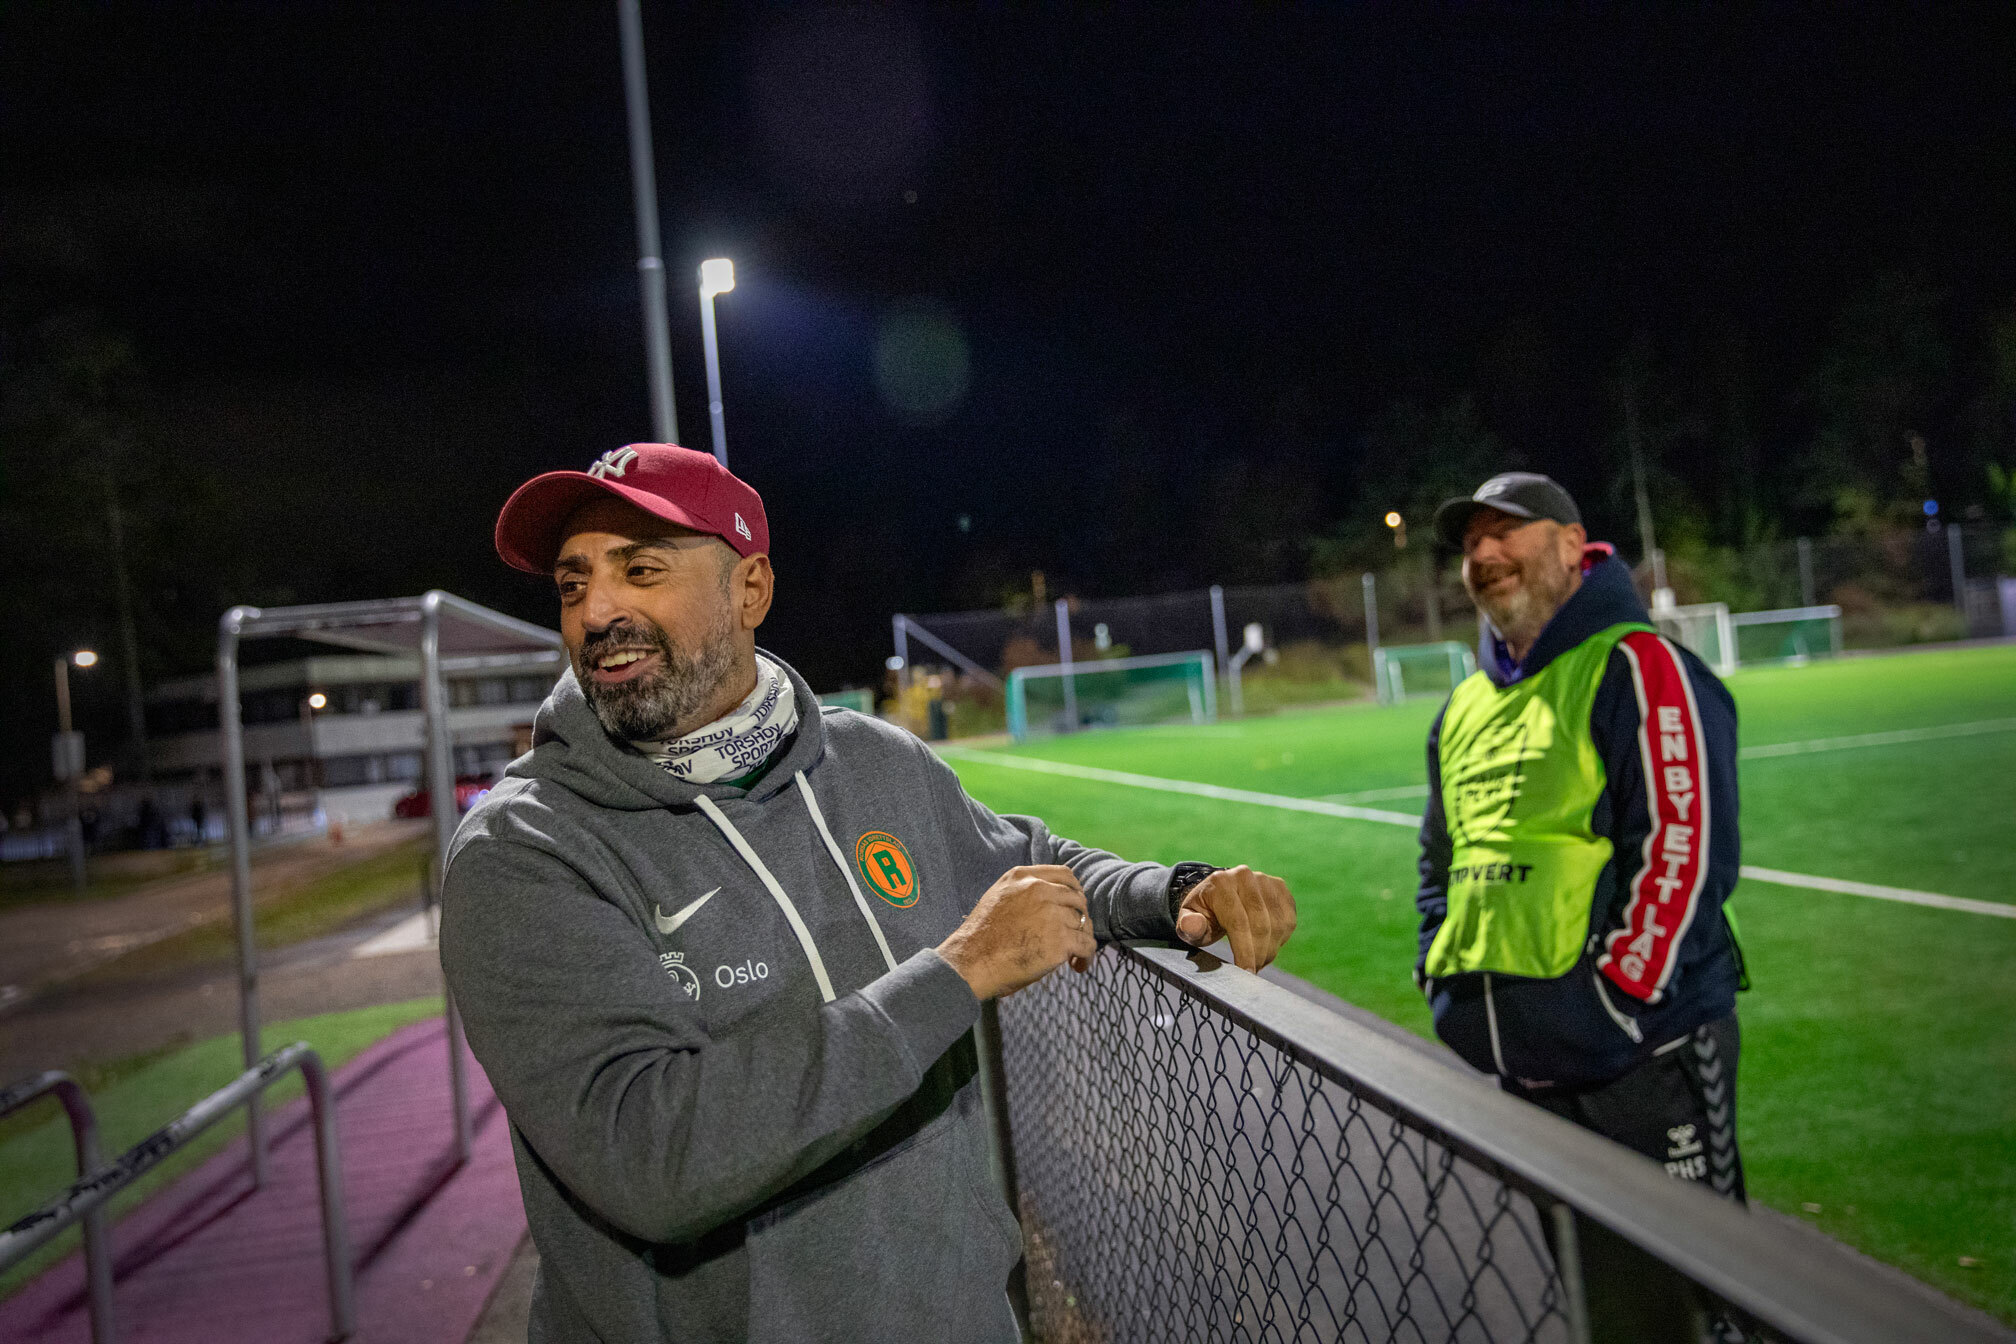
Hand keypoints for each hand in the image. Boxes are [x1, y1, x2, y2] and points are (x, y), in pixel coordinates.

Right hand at [938, 865, 1098, 1000]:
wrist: (970, 961)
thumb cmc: (980, 937)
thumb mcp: (998, 896)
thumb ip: (1022, 891)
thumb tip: (1050, 897)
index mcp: (1023, 877)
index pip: (1065, 874)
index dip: (1075, 890)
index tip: (1076, 905)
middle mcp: (1039, 890)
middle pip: (1077, 900)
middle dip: (1080, 917)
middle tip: (1075, 935)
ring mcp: (1051, 914)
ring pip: (1083, 923)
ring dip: (1081, 939)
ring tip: (1075, 955)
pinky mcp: (1059, 940)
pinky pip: (1086, 944)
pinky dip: (1085, 955)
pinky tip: (1077, 963)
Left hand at [1174, 865, 1296, 971]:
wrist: (1218, 893)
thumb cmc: (1204, 912)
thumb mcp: (1189, 919)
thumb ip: (1188, 925)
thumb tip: (1193, 926)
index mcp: (1221, 882)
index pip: (1238, 922)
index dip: (1245, 950)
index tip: (1247, 972)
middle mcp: (1245, 876)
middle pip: (1261, 925)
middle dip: (1258, 955)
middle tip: (1252, 972)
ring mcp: (1266, 880)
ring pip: (1277, 926)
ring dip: (1269, 950)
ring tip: (1256, 960)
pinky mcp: (1280, 888)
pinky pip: (1287, 922)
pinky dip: (1279, 940)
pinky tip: (1265, 946)